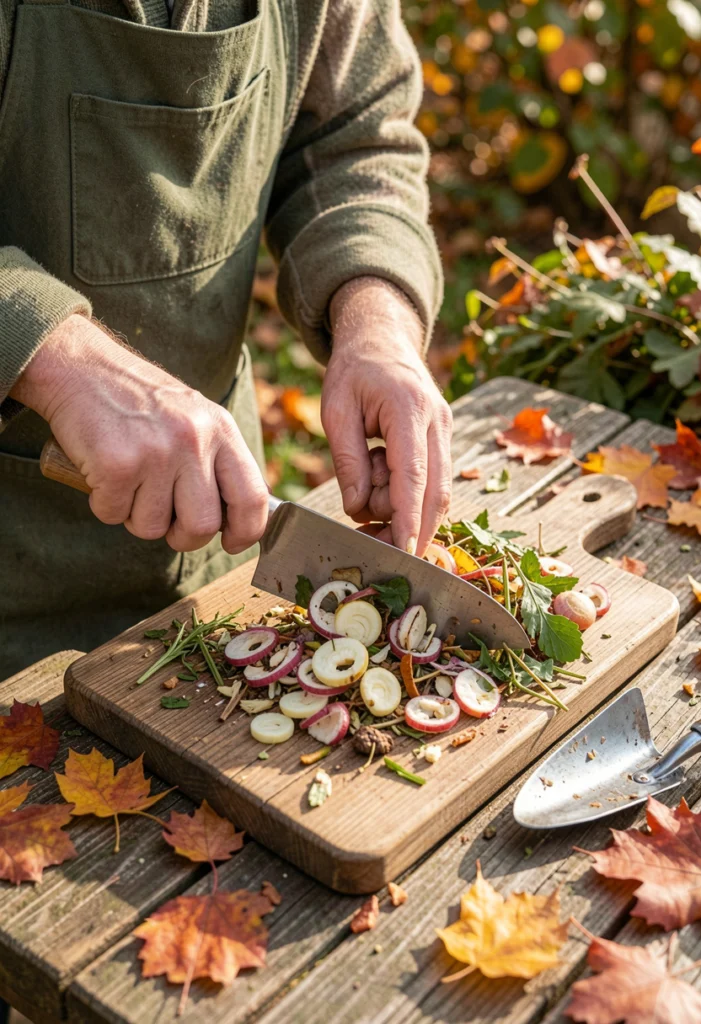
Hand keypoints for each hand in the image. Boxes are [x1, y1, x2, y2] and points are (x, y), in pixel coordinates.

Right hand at [11, 315, 268, 553]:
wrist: (81, 367)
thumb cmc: (140, 403)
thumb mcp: (195, 419)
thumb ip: (217, 462)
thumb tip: (236, 519)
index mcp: (221, 429)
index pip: (253, 496)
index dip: (246, 531)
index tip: (231, 543)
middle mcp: (194, 440)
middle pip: (203, 525)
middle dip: (181, 536)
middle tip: (164, 519)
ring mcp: (156, 452)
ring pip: (153, 527)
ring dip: (136, 516)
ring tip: (129, 481)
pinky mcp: (117, 464)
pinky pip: (114, 514)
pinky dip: (104, 504)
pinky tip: (103, 474)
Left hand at [323, 277, 452, 555]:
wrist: (382, 338)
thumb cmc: (354, 371)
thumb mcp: (336, 410)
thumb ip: (348, 460)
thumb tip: (358, 507)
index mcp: (409, 409)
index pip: (413, 478)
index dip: (409, 520)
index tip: (404, 554)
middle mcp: (437, 422)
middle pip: (434, 494)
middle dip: (407, 526)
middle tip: (367, 535)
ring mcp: (445, 431)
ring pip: (435, 493)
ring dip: (400, 507)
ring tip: (366, 477)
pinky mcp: (443, 440)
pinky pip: (431, 481)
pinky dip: (407, 494)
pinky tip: (380, 478)